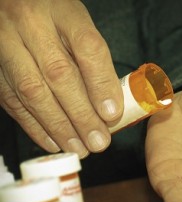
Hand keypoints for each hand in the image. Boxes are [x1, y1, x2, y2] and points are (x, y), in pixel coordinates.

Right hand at [0, 0, 122, 157]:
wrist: (14, 2)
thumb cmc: (55, 18)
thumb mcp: (79, 27)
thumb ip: (94, 61)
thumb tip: (109, 105)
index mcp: (64, 11)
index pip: (87, 48)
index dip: (101, 83)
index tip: (112, 114)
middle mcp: (32, 24)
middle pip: (59, 74)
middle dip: (81, 115)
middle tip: (98, 141)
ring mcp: (6, 43)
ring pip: (33, 91)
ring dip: (58, 126)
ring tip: (79, 148)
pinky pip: (11, 99)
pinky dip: (34, 125)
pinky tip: (52, 142)